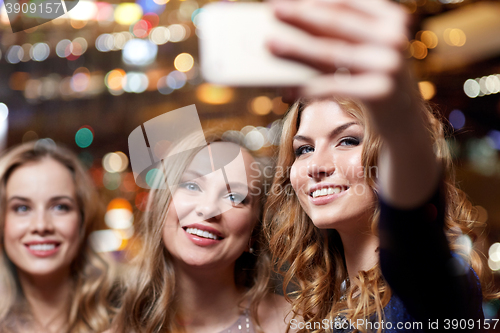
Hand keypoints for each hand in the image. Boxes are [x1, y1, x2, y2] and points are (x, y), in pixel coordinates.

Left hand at [267, 0, 409, 103]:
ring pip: (330, 54)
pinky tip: (287, 88)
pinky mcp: (380, 92)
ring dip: (296, 49)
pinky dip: (307, 87)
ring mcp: (389, 65)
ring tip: (270, 44)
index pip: (346, 3)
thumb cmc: (374, 78)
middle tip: (273, 10)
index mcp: (391, 19)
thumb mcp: (366, 51)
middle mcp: (393, 38)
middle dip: (300, 16)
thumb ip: (340, 36)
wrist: (404, 118)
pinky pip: (333, 86)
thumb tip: (293, 26)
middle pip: (335, 24)